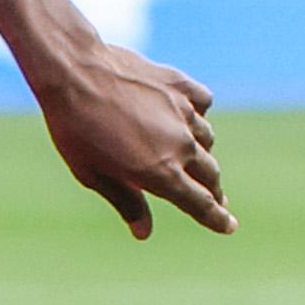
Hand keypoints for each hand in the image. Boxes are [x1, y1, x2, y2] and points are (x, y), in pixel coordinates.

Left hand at [34, 39, 231, 240]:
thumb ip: (125, 202)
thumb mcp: (93, 174)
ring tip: (193, 157)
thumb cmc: (75, 128)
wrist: (74, 71)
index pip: (201, 204)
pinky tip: (186, 116)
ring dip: (202, 152)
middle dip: (214, 190)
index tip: (229, 226)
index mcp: (161, 173)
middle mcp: (180, 145)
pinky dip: (198, 113)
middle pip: (210, 175)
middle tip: (215, 199)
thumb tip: (144, 232)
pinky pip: (203, 103)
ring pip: (207, 139)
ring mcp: (183, 112)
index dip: (217, 219)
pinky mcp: (179, 85)